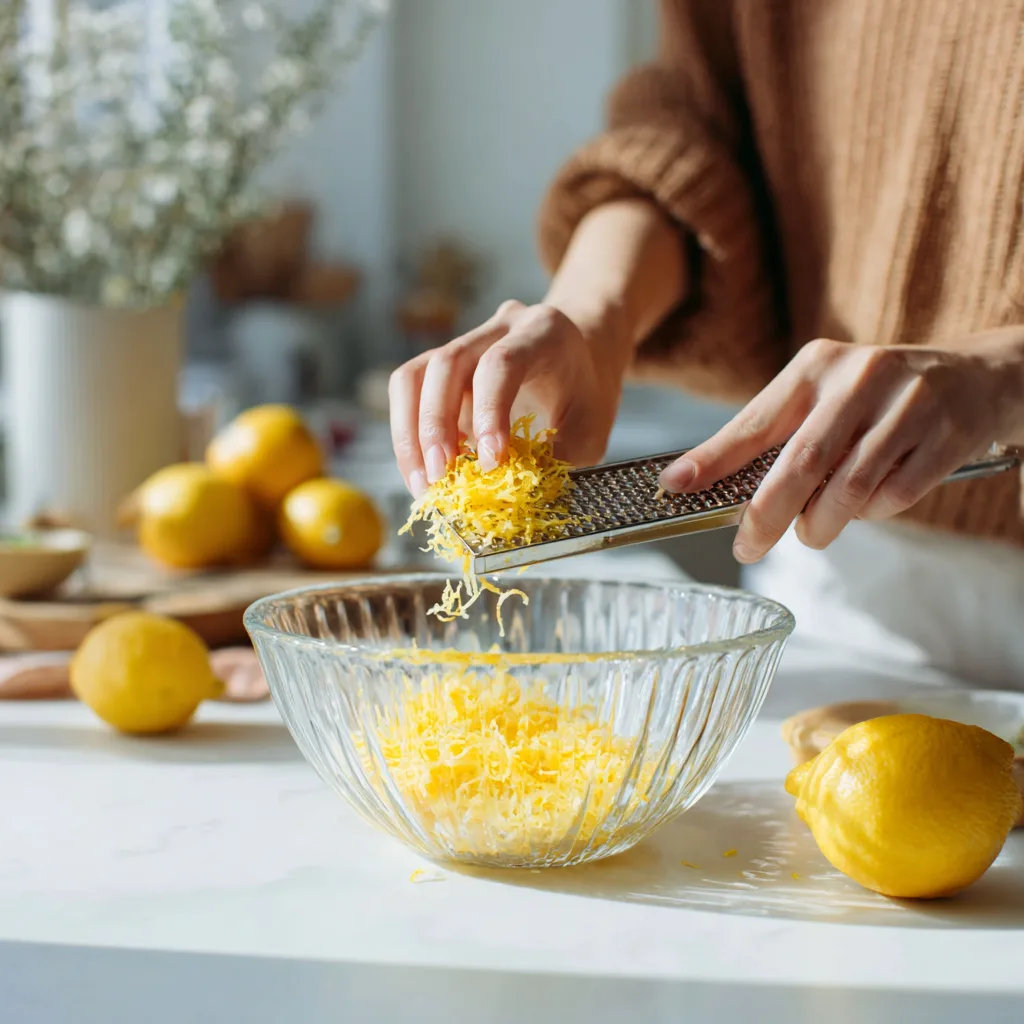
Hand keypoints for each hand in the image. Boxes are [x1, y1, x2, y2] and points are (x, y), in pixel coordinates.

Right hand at [388, 300, 626, 495]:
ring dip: (410, 433)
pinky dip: (409, 434)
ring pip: (415, 375)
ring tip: (422, 481)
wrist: (581, 360)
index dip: (489, 412)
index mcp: (542, 333)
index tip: (490, 462)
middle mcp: (498, 328)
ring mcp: (464, 342)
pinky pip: (409, 392)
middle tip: (440, 478)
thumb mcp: (590, 428)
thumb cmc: (586, 395)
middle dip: (436, 426)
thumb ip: (557, 457)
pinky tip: (423, 469)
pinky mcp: (441, 366)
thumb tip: (513, 494)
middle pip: (447, 363)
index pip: (502, 363)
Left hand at [659, 335, 1023, 562]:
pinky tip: (866, 504)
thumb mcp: (823, 393)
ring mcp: (907, 407)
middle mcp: (859, 379)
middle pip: (801, 463)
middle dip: (766, 516)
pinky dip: (870, 514)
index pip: (754, 421)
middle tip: (747, 545)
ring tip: (812, 530)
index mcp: (816, 366)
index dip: (712, 458)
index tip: (675, 486)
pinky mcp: (945, 438)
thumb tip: (715, 485)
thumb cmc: (875, 396)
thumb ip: (777, 433)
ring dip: (820, 524)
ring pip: (848, 490)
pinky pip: (892, 498)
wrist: (976, 376)